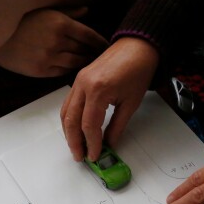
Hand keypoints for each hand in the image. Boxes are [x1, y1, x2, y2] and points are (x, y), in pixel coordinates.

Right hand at [0, 7, 107, 77]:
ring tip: (90, 65)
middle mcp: (56, 40)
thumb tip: (87, 11)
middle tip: (102, 57)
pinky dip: (69, 71)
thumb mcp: (44, 11)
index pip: (89, 35)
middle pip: (84, 50)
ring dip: (83, 64)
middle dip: (93, 54)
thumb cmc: (19, 21)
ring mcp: (48, 57)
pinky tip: (72, 69)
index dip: (100, 42)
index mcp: (60, 22)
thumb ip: (68, 11)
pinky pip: (61, 73)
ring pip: (75, 63)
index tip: (107, 46)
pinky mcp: (40, 70)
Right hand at [61, 36, 158, 161]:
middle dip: (75, 142)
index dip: (91, 143)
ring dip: (68, 132)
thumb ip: (117, 126)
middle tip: (81, 156)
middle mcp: (84, 85)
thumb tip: (108, 144)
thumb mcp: (131, 103)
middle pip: (71, 121)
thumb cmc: (138, 70)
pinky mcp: (78, 79)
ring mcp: (78, 81)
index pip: (89, 125)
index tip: (95, 156)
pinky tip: (75, 129)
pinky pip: (68, 103)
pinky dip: (69, 119)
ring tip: (76, 147)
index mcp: (98, 90)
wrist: (137, 46)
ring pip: (66, 113)